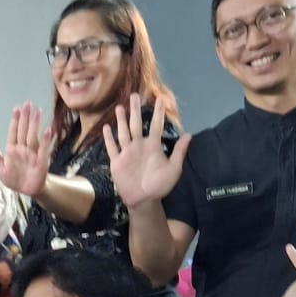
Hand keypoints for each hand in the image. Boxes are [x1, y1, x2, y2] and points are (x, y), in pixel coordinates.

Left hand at [0, 102, 53, 197]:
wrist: (27, 191)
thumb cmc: (14, 179)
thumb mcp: (1, 168)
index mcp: (12, 149)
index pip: (13, 132)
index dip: (15, 120)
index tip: (16, 108)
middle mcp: (23, 149)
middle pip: (24, 130)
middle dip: (25, 117)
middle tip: (28, 103)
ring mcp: (32, 154)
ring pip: (33, 136)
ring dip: (35, 124)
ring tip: (37, 111)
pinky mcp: (41, 161)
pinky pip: (44, 149)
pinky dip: (46, 140)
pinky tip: (48, 130)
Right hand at [103, 94, 190, 209]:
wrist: (144, 200)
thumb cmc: (160, 185)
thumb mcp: (174, 169)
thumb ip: (179, 152)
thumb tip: (189, 134)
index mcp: (153, 146)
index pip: (155, 125)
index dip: (157, 112)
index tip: (159, 98)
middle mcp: (139, 146)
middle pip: (136, 124)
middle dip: (135, 110)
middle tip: (135, 96)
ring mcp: (127, 153)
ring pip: (123, 132)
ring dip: (121, 120)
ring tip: (120, 107)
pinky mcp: (117, 162)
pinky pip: (112, 147)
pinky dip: (109, 138)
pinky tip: (106, 127)